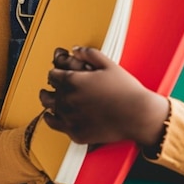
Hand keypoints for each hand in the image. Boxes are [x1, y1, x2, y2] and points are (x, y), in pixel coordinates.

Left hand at [39, 46, 168, 146]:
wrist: (137, 115)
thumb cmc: (125, 89)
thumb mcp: (108, 64)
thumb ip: (89, 54)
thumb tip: (75, 50)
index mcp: (73, 81)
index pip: (52, 75)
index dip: (55, 72)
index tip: (59, 73)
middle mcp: (68, 100)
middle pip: (47, 94)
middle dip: (50, 88)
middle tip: (53, 86)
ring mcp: (70, 118)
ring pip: (49, 110)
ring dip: (49, 103)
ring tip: (51, 100)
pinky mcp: (76, 134)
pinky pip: (56, 126)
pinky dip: (54, 120)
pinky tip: (56, 116)